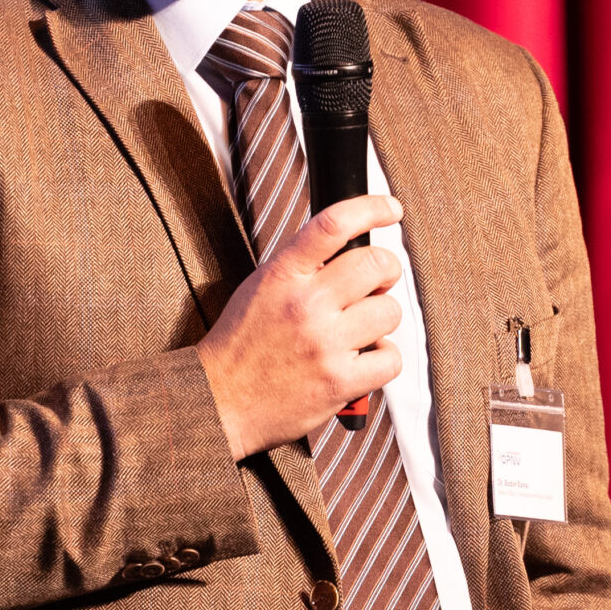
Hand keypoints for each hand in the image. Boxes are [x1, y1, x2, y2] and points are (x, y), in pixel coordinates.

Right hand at [195, 194, 405, 456]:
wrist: (219, 401)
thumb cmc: (241, 345)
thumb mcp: (259, 288)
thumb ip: (301, 267)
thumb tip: (350, 250)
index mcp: (282, 275)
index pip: (333, 225)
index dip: (371, 208)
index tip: (392, 209)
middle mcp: (305, 304)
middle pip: (376, 265)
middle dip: (386, 272)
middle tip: (376, 286)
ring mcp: (324, 343)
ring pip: (389, 312)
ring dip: (381, 320)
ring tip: (359, 331)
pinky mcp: (339, 381)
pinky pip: (391, 358)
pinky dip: (382, 359)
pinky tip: (362, 360)